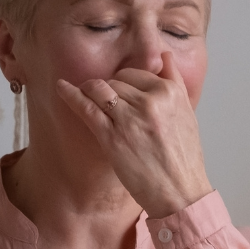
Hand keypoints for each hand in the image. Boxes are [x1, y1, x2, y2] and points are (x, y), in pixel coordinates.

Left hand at [55, 50, 212, 217]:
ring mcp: (130, 119)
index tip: (121, 93)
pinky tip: (61, 88)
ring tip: (86, 94)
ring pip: (101, 90)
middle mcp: (151, 101)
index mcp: (170, 93)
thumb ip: (175, 82)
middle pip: (117, 80)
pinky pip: (87, 108)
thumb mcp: (188, 114)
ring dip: (91, 90)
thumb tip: (165, 55)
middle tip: (111, 107)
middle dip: (111, 90)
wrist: (180, 192)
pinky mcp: (113, 137)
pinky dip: (71, 95)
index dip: (126, 83)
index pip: (137, 73)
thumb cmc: (184, 159)